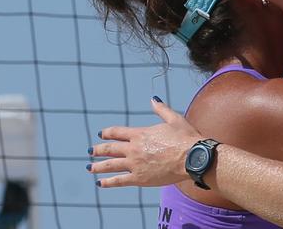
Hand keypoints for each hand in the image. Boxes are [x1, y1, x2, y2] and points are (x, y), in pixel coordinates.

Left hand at [88, 98, 202, 187]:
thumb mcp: (174, 119)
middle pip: (109, 149)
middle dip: (98, 149)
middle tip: (91, 151)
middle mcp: (134, 149)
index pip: (117, 132)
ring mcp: (135, 164)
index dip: (107, 133)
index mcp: (140, 134)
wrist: (193, 157)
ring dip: (98, 166)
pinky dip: (108, 182)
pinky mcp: (139, 178)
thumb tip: (154, 99)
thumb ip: (161, 109)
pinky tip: (100, 183)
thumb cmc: (186, 138)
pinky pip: (119, 181)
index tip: (101, 134)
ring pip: (110, 165)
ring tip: (89, 167)